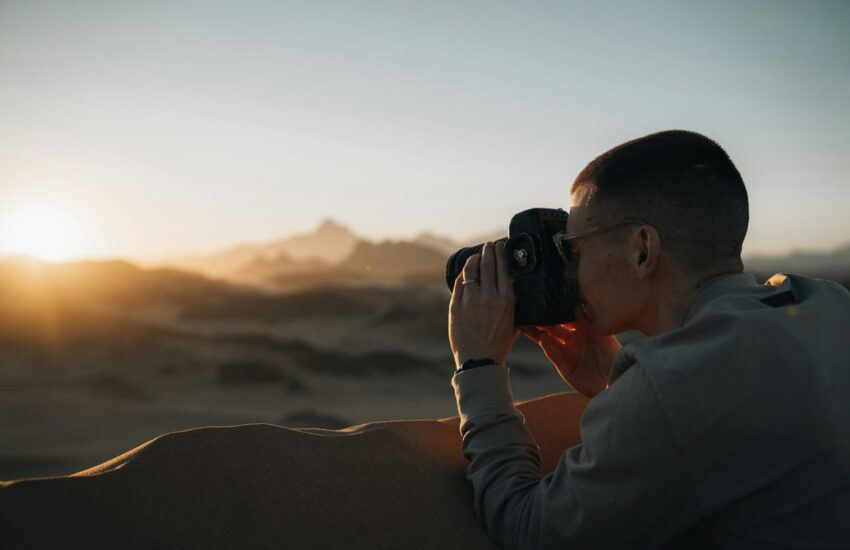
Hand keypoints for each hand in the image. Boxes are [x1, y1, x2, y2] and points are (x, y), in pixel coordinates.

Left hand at [449, 241, 518, 367]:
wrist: (479, 361)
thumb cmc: (498, 343)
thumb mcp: (515, 322)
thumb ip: (514, 303)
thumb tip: (514, 285)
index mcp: (506, 301)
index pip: (504, 268)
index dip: (502, 253)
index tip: (501, 245)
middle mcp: (489, 298)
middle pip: (488, 264)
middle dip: (489, 250)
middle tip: (489, 245)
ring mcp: (470, 301)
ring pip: (471, 270)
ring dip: (475, 258)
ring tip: (477, 255)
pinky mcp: (455, 306)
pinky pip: (459, 282)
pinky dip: (463, 273)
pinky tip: (466, 270)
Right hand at [521, 311, 620, 397]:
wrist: (614, 380)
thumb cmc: (612, 355)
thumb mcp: (600, 333)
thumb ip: (586, 319)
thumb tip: (575, 304)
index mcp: (583, 329)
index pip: (564, 316)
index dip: (554, 310)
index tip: (544, 300)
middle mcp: (573, 339)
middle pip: (552, 327)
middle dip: (541, 320)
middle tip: (529, 310)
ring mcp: (567, 352)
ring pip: (548, 339)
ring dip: (537, 332)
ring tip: (525, 323)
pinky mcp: (563, 365)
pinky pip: (552, 353)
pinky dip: (547, 346)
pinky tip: (542, 338)